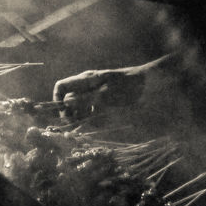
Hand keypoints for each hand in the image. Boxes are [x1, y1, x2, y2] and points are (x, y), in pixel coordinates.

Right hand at [52, 54, 173, 114]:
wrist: (147, 83)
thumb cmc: (127, 86)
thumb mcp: (106, 94)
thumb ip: (86, 99)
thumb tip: (66, 103)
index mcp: (85, 79)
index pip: (61, 86)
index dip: (57, 99)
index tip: (63, 115)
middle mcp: (87, 85)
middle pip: (69, 99)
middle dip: (69, 112)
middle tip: (74, 126)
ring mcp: (95, 92)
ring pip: (79, 106)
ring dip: (80, 116)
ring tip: (86, 125)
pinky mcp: (103, 100)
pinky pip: (91, 109)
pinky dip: (91, 116)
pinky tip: (98, 122)